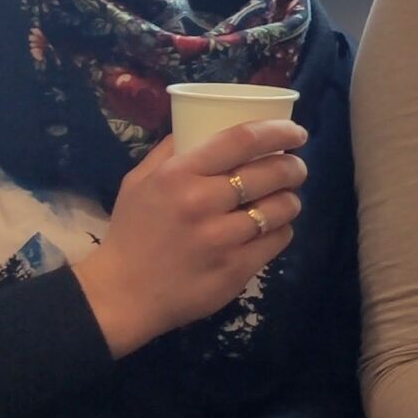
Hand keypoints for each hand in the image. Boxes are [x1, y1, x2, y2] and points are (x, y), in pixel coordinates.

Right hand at [74, 120, 308, 356]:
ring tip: (284, 198)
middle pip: (273, 172)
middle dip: (294, 166)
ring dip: (290, 199)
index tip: (296, 132)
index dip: (278, 130)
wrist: (122, 295)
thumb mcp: (138, 181)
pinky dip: (282, 229)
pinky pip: (279, 239)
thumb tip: (200, 122)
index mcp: (178, 175)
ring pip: (282, 207)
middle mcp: (203, 203)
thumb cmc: (131, 233)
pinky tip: (272, 227)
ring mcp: (222, 239)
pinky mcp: (236, 269)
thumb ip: (170, 151)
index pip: (242, 140)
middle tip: (294, 167)